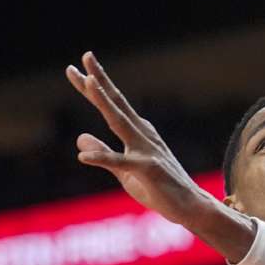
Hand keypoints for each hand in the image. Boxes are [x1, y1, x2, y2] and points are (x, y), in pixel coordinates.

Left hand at [65, 52, 215, 222]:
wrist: (191, 208)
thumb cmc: (160, 189)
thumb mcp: (123, 172)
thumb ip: (103, 153)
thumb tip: (79, 137)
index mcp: (137, 134)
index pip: (111, 106)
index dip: (92, 88)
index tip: (73, 69)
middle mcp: (142, 135)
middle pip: (116, 104)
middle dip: (100, 80)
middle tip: (86, 56)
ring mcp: (146, 151)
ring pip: (120, 122)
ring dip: (103, 101)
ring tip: (87, 82)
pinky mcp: (148, 170)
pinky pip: (122, 163)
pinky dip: (103, 158)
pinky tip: (83, 156)